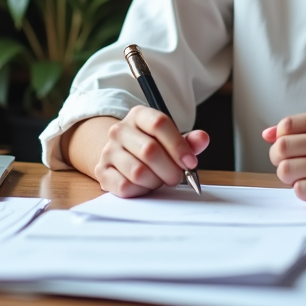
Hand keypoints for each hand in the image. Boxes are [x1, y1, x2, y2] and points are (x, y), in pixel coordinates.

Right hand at [93, 106, 209, 197]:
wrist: (120, 154)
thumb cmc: (151, 146)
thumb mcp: (170, 139)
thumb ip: (189, 140)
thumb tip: (203, 139)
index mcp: (139, 115)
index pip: (159, 123)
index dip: (178, 145)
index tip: (191, 162)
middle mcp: (120, 130)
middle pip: (150, 150)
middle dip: (170, 169)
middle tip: (177, 177)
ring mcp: (108, 151)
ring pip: (138, 172)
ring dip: (155, 181)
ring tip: (159, 180)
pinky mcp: (102, 172)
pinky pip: (125, 187)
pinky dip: (141, 191)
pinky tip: (145, 185)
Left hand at [263, 110, 305, 206]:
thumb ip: (301, 129)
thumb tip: (266, 134)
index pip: (288, 125)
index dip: (279, 138)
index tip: (287, 147)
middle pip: (283, 148)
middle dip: (277, 159)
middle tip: (287, 164)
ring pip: (287, 170)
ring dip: (288, 177)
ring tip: (302, 177)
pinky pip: (301, 190)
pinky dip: (302, 191)